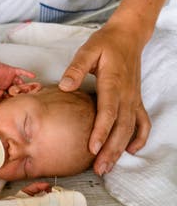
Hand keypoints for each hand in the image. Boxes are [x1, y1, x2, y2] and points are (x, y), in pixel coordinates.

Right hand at [0, 56, 34, 103]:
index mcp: (2, 88)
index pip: (9, 95)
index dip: (11, 99)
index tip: (13, 103)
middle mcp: (7, 83)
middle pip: (16, 90)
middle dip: (19, 94)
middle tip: (22, 98)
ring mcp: (10, 77)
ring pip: (20, 82)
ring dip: (24, 86)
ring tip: (29, 90)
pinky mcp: (12, 71)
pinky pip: (21, 72)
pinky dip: (27, 73)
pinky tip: (33, 76)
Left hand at [59, 22, 150, 175]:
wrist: (128, 36)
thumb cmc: (105, 44)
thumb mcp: (88, 50)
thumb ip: (76, 68)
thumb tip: (64, 86)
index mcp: (113, 83)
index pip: (107, 112)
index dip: (100, 132)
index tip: (92, 149)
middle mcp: (126, 94)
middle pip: (120, 127)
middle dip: (110, 150)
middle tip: (99, 169)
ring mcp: (133, 98)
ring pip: (130, 128)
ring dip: (120, 149)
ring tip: (108, 167)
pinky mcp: (136, 99)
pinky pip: (142, 122)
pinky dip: (140, 137)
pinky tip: (132, 150)